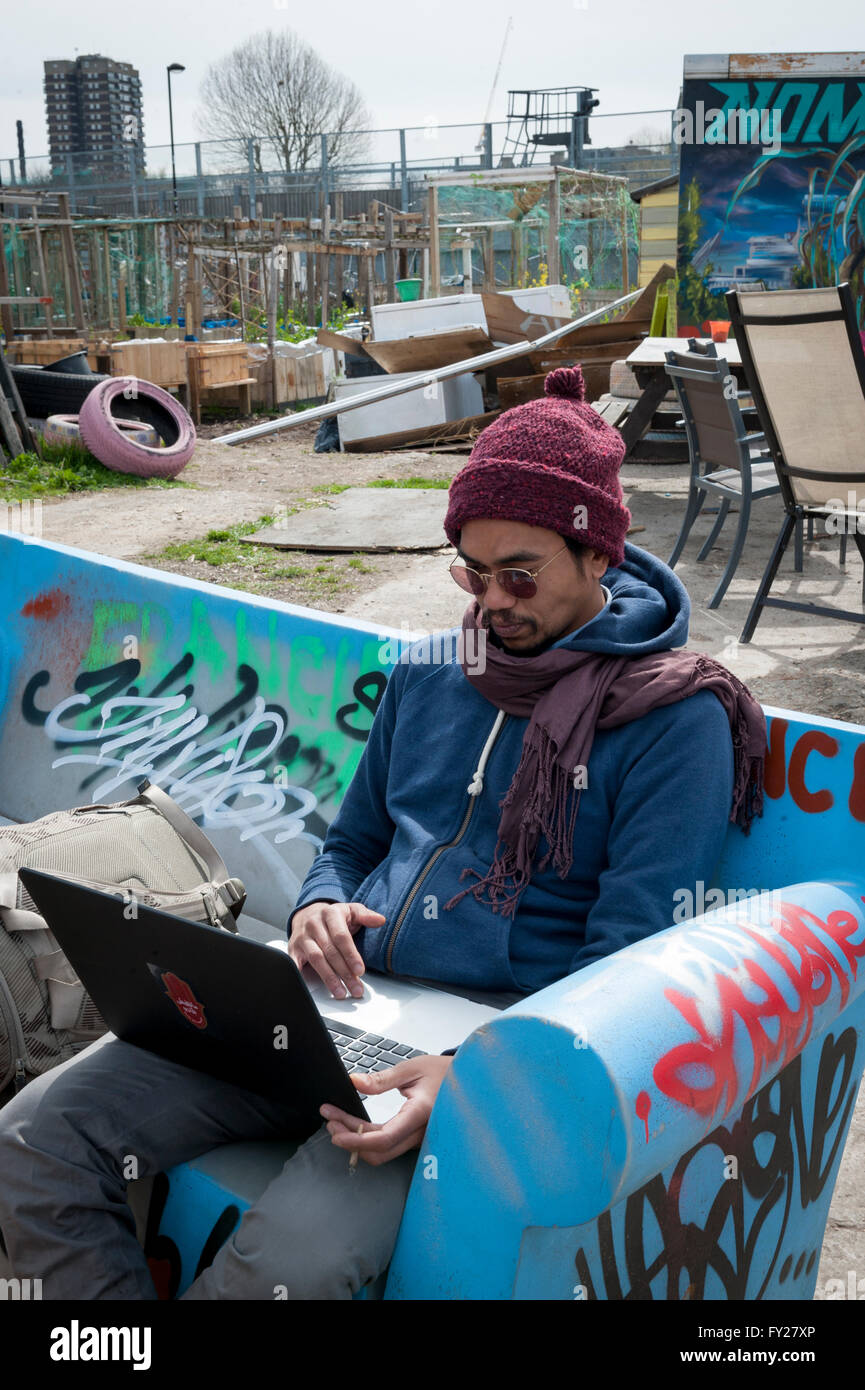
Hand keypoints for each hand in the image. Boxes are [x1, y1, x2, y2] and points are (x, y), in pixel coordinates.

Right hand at [288, 900, 384, 998]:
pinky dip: (300, 976)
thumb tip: (380, 920)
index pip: (341, 937)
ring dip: (329, 978)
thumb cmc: (333, 916)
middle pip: (330, 951)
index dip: (351, 955)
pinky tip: (311, 988)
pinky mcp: (293, 949)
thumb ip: (365, 915)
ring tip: (341, 992)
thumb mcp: (351, 911)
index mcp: (330, 914)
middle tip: (355, 987)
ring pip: (316, 959)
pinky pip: (295, 964)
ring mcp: (302, 938)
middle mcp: (314, 925)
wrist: (307, 914)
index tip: (360, 971)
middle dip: (344, 973)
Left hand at [320, 1055, 453, 1164]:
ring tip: (338, 1121)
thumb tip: (354, 1082)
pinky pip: (389, 1146)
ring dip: (357, 1140)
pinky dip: (368, 1139)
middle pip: (379, 1151)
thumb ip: (382, 1079)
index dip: (356, 1140)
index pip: (384, 1138)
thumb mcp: (413, 1068)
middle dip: (349, 1140)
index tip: (335, 1131)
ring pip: (382, 1152)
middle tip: (330, 1120)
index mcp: (420, 1113)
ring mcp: (419, 1140)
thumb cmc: (443, 1072)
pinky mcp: (415, 1140)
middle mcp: (420, 1133)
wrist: (467, 1082)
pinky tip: (355, 1125)